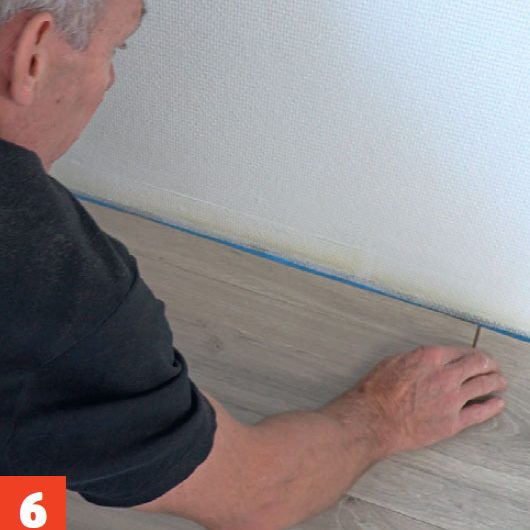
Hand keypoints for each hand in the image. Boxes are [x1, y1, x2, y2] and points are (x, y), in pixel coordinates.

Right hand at [322, 345, 507, 457]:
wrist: (374, 419)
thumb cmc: (377, 391)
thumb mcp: (393, 361)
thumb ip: (417, 359)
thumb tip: (428, 360)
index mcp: (431, 357)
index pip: (462, 351)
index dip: (473, 354)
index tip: (476, 357)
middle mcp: (445, 375)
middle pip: (479, 365)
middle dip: (489, 364)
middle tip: (493, 366)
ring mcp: (451, 399)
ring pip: (484, 385)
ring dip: (496, 381)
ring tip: (499, 381)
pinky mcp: (452, 422)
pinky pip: (480, 413)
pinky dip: (492, 407)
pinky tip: (496, 404)